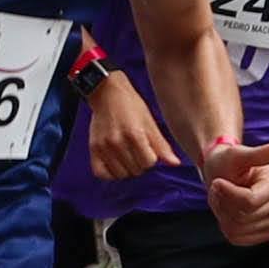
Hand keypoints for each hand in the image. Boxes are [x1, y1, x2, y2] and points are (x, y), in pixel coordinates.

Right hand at [84, 68, 171, 182]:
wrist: (107, 93)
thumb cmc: (129, 104)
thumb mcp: (149, 122)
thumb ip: (161, 145)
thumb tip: (174, 163)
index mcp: (135, 134)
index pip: (149, 162)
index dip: (151, 157)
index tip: (148, 149)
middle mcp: (117, 142)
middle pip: (136, 170)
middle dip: (140, 163)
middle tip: (136, 150)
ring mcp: (104, 146)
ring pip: (120, 174)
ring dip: (126, 169)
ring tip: (126, 156)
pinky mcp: (93, 149)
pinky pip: (101, 173)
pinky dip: (109, 173)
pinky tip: (115, 163)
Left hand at [201, 135, 268, 245]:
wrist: (224, 173)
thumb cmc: (228, 161)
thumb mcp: (237, 154)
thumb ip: (257, 153)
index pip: (249, 201)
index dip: (226, 194)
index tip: (216, 182)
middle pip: (242, 217)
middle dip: (223, 204)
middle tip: (219, 189)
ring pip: (237, 229)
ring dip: (222, 215)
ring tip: (224, 198)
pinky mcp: (265, 232)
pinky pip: (237, 239)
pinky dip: (225, 226)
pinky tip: (228, 211)